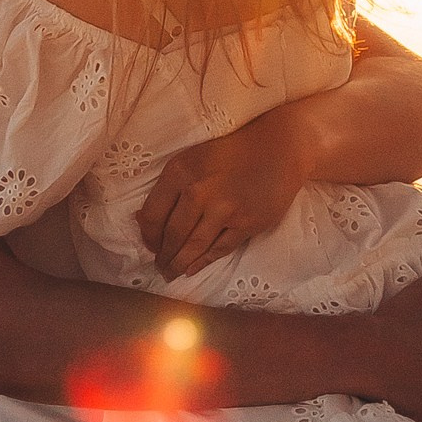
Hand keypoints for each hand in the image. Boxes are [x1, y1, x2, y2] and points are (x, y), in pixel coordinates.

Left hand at [139, 120, 307, 279]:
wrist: (280, 148)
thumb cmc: (232, 150)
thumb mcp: (193, 158)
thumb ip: (169, 187)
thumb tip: (141, 220)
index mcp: (180, 171)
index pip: (153, 215)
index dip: (148, 237)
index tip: (149, 247)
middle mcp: (199, 191)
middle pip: (173, 235)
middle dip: (164, 256)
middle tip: (159, 267)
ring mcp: (225, 209)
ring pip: (194, 246)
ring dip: (179, 264)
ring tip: (171, 273)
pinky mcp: (247, 223)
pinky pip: (219, 249)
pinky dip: (203, 262)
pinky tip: (193, 269)